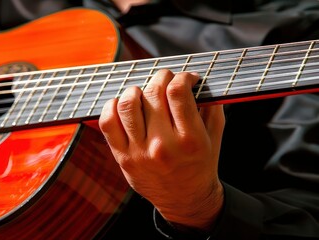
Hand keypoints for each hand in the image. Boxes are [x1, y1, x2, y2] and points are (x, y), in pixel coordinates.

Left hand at [99, 70, 224, 230]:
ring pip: (128, 105)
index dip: (182, 76)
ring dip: (136, 90)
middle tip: (166, 79)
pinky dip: (112, 106)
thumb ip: (210, 106)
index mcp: (190, 140)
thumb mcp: (215, 136)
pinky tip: (123, 105)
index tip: (186, 78)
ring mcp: (139, 152)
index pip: (178, 92)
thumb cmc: (200, 165)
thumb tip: (198, 80)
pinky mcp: (123, 158)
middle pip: (153, 94)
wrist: (185, 200)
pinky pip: (108, 123)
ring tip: (144, 93)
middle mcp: (163, 146)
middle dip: (161, 78)